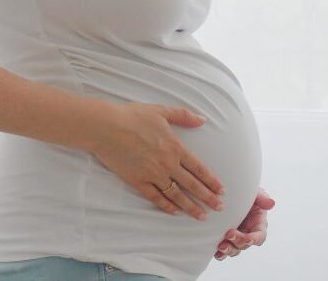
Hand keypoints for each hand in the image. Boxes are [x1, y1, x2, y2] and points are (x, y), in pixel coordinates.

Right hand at [91, 102, 225, 221]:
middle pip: (192, 185)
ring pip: (176, 195)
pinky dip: (166, 206)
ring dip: (190, 206)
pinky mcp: (138, 181)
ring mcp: (153, 174)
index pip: (199, 168)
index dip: (211, 180)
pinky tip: (175, 212)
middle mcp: (167, 164)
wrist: (107, 128)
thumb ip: (184, 116)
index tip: (221, 190)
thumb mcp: (162, 111)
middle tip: (219, 208)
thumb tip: (203, 119)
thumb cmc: (133, 116)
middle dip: (207, 197)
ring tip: (201, 216)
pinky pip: (155, 197)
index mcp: (175, 148)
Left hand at [214, 188, 275, 260]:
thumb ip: (262, 198)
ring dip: (229, 250)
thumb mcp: (255, 193)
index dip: (254, 239)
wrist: (230, 193)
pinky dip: (220, 254)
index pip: (260, 237)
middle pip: (245, 245)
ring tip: (221, 246)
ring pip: (235, 250)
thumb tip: (272, 203)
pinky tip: (216, 253)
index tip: (247, 239)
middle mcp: (248, 233)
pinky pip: (223, 251)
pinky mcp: (225, 239)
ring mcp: (236, 237)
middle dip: (238, 241)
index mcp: (258, 224)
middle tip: (229, 234)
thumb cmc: (245, 192)